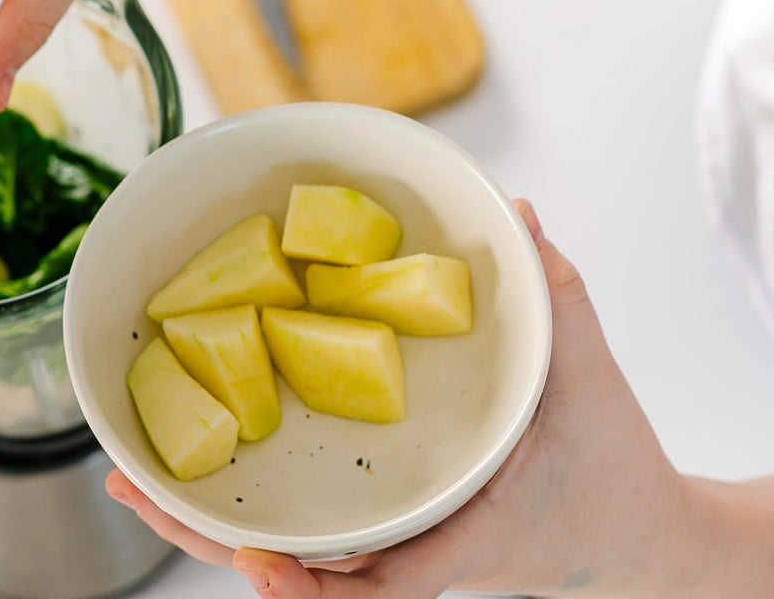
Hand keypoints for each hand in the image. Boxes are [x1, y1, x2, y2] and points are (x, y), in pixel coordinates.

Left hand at [106, 199, 702, 597]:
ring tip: (133, 483)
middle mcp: (421, 551)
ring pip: (292, 559)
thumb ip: (557, 300)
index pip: (390, 584)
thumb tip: (518, 213)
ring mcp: (400, 549)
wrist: (643, 544)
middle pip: (303, 578)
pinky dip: (249, 512)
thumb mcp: (595, 384)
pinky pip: (310, 533)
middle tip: (129, 490)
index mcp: (468, 533)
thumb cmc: (620, 478)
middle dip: (210, 539)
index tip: (256, 561)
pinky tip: (201, 477)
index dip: (314, 588)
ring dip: (210, 525)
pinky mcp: (392, 535)